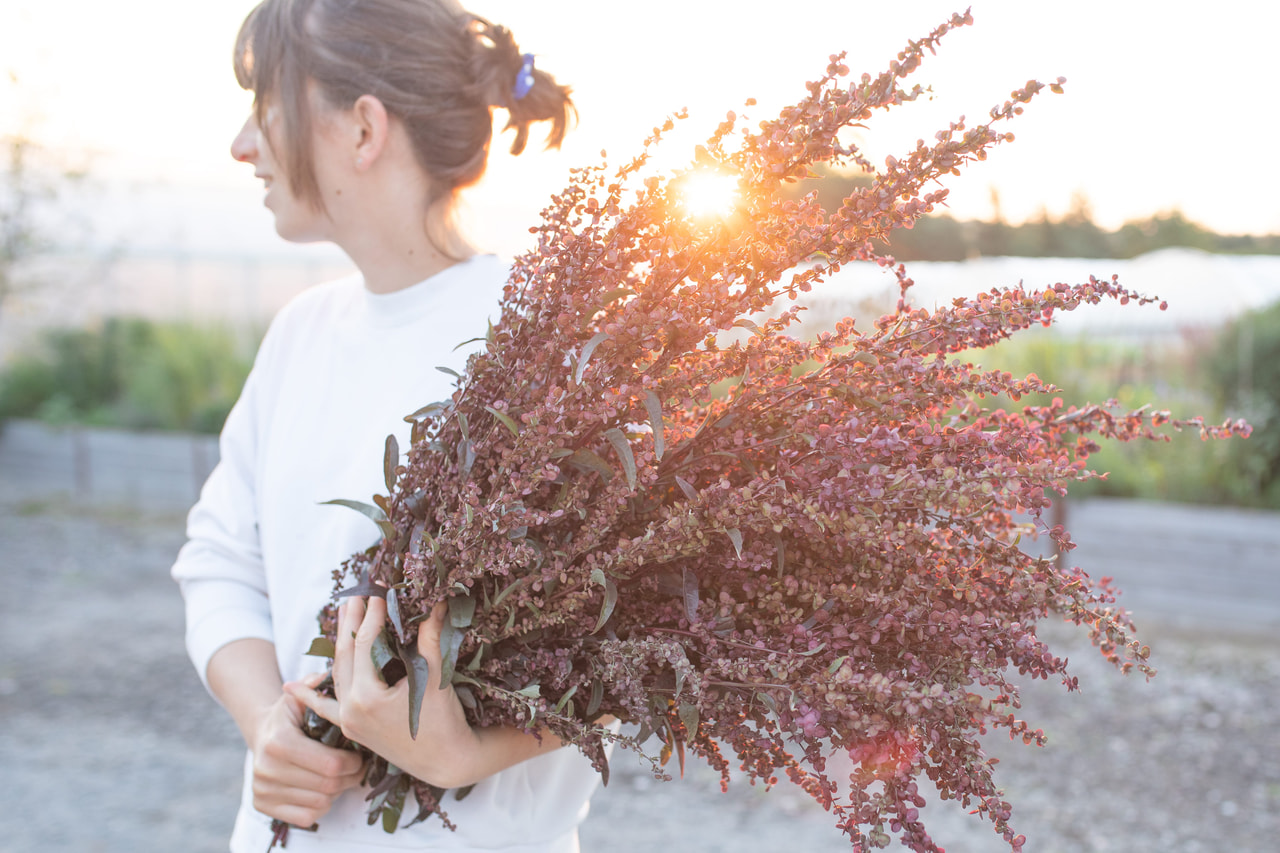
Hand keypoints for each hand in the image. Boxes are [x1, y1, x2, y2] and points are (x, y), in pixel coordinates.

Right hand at [247, 690, 365, 827]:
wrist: (262, 734)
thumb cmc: (291, 715)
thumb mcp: (300, 696)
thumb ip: (315, 686)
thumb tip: (327, 674)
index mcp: (278, 742)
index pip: (331, 764)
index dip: (354, 762)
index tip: (360, 755)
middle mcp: (265, 768)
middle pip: (328, 785)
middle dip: (350, 778)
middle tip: (358, 768)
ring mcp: (262, 790)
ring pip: (320, 803)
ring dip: (336, 792)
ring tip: (340, 776)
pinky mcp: (263, 806)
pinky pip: (307, 816)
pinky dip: (320, 805)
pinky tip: (322, 789)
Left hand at [286, 596, 560, 788]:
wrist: (448, 762)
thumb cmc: (445, 721)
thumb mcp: (436, 677)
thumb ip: (430, 639)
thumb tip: (435, 603)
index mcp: (367, 696)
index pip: (364, 645)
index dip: (371, 616)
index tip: (377, 593)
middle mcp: (351, 709)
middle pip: (345, 656)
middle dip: (350, 624)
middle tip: (356, 595)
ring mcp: (349, 721)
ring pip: (338, 676)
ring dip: (338, 646)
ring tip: (343, 618)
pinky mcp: (353, 730)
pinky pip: (326, 711)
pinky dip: (310, 698)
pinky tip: (292, 687)